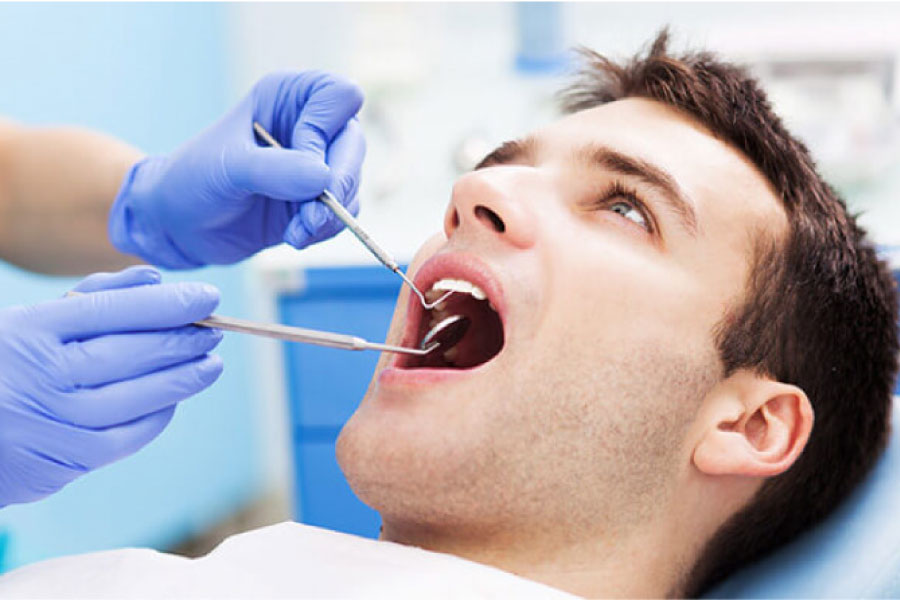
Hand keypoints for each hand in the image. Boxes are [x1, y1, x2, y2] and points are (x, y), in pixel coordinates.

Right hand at [0, 266, 222, 505]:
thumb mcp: (28, 319)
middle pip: (133, 353)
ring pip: (138, 397)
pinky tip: (174, 399)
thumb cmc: (1, 366)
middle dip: (184, 339)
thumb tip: (153, 278)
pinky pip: (127, 437)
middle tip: (216, 329)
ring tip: (211, 363)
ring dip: (183, 378)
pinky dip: (158, 416)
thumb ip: (92, 296)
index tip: (207, 296)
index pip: (115, 310)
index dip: (169, 304)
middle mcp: (43, 375)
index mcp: (31, 330)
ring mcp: (54, 422)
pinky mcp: (62, 462)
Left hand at [109, 70, 365, 267]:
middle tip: (312, 217)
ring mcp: (317, 164)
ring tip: (296, 232)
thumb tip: (323, 179)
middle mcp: (310, 125)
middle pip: (354, 145)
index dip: (324, 132)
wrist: (179, 225)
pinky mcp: (318, 200)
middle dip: (338, 185)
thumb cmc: (193, 179)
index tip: (298, 162)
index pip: (340, 97)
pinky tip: (295, 237)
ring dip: (330, 215)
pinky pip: (344, 213)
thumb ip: (275, 169)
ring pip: (353, 184)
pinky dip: (325, 229)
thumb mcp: (228, 167)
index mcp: (290, 97)